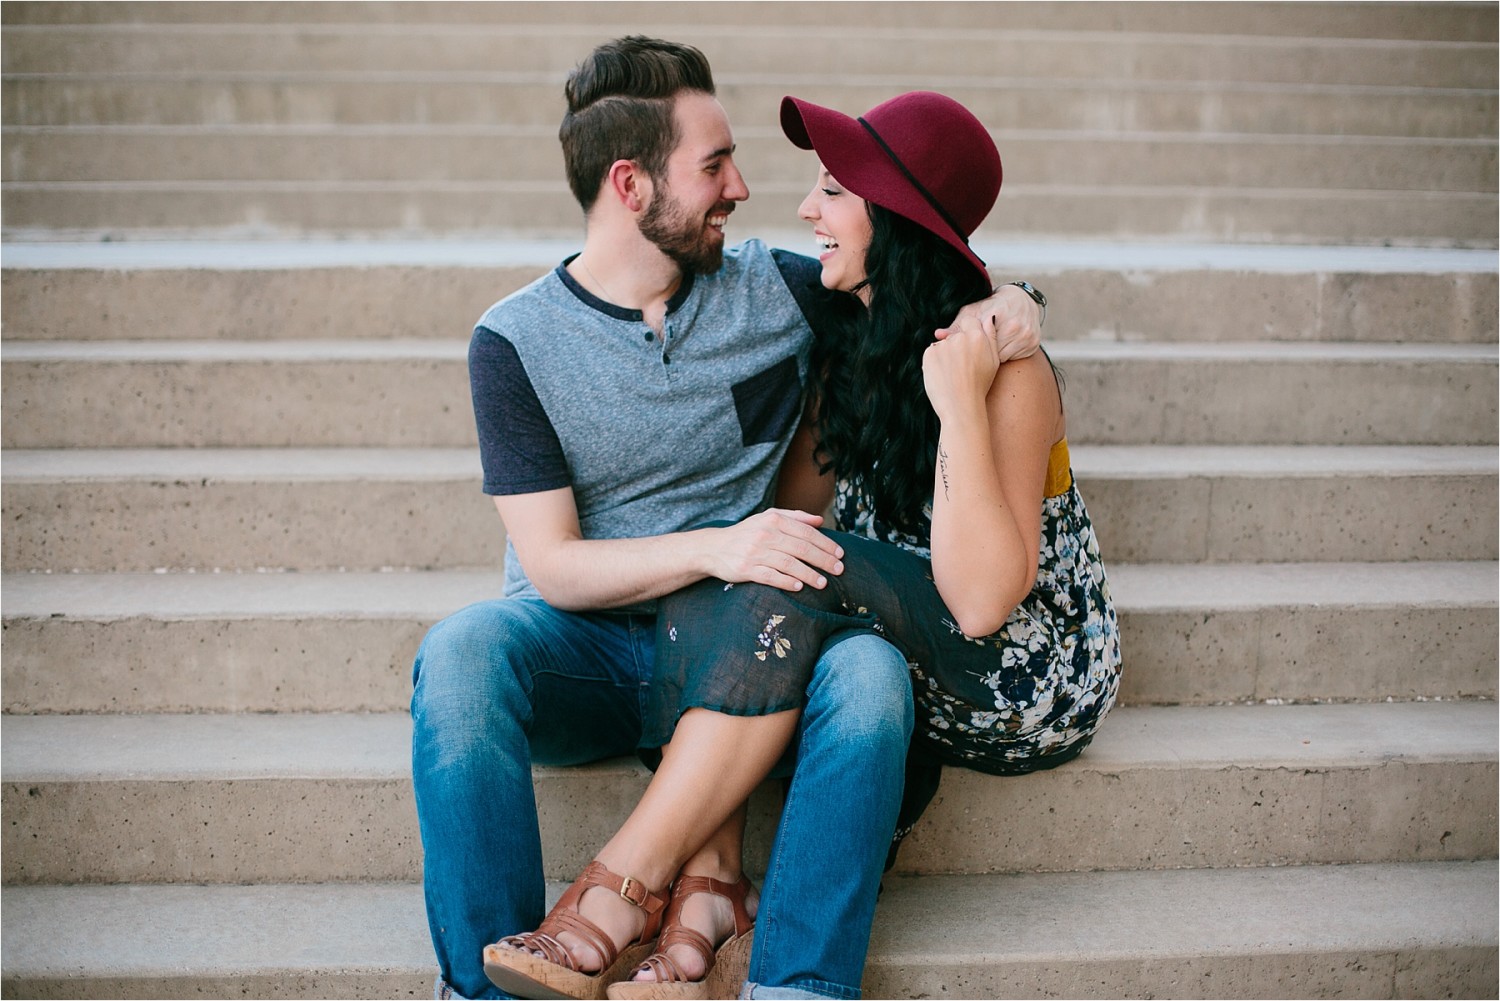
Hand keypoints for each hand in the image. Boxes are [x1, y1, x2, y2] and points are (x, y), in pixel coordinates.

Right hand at [704, 509, 844, 591]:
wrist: (713, 548)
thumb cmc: (747, 533)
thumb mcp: (768, 519)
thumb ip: (795, 517)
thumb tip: (820, 521)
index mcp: (773, 521)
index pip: (806, 532)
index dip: (825, 544)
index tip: (840, 554)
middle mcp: (765, 535)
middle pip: (801, 548)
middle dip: (823, 560)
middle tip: (839, 570)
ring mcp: (755, 552)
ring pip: (789, 564)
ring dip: (809, 574)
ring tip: (823, 583)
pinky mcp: (746, 569)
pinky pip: (771, 576)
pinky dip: (787, 582)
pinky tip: (799, 587)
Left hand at [923, 324, 999, 424]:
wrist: (960, 406)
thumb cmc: (979, 386)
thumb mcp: (993, 362)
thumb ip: (991, 337)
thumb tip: (988, 318)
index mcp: (977, 337)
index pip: (969, 321)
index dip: (968, 333)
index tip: (968, 348)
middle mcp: (959, 338)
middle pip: (955, 335)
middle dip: (957, 347)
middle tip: (962, 368)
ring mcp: (943, 345)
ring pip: (942, 345)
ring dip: (945, 355)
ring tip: (953, 375)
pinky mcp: (929, 354)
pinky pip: (931, 353)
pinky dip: (935, 362)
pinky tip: (943, 375)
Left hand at [936, 283, 1040, 361]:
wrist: (1021, 301)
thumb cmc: (991, 306)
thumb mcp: (973, 312)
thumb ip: (956, 326)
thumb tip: (937, 335)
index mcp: (995, 315)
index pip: (977, 342)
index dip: (969, 347)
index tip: (965, 349)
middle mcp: (1013, 325)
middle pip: (990, 351)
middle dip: (981, 352)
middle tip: (974, 352)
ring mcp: (1025, 335)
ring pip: (1002, 357)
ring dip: (993, 356)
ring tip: (987, 349)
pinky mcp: (1033, 344)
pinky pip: (1013, 358)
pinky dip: (1006, 355)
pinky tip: (1001, 348)